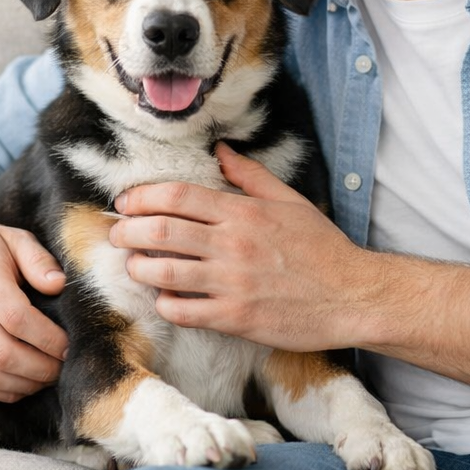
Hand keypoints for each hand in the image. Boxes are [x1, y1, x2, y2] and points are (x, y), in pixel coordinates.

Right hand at [0, 169, 69, 401]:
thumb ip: (39, 260)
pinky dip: (3, 391)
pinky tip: (25, 383)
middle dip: (41, 368)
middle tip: (64, 366)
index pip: (16, 319)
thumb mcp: (14, 238)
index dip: (47, 338)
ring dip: (24, 384)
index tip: (69, 344)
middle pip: (3, 354)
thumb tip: (60, 285)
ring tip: (49, 377)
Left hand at [110, 143, 372, 350]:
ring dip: (138, 268)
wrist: (352, 295)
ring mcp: (231, 283)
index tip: (126, 202)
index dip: (141, 197)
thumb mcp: (289, 201)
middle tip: (118, 234)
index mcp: (243, 212)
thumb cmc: (321, 247)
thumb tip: (220, 151)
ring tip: (134, 265)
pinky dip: (164, 303)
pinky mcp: (235, 318)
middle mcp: (232, 245)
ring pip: (163, 272)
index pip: (177, 197)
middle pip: (160, 231)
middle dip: (127, 231)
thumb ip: (250, 176)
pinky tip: (164, 298)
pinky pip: (182, 311)